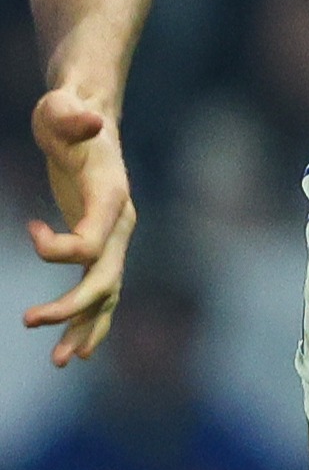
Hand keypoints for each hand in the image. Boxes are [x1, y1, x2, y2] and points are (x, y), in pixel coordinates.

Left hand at [25, 87, 132, 366]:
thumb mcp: (61, 108)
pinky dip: (90, 321)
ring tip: (60, 361)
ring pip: (107, 295)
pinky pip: (102, 291)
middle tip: (28, 320)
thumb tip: (90, 122)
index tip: (29, 228)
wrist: (89, 116)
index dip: (57, 249)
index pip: (91, 242)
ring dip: (85, 329)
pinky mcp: (101, 244)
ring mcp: (114, 237)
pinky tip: (74, 348)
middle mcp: (121, 223)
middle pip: (104, 279)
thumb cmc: (67, 113)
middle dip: (72, 308)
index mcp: (112, 197)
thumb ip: (71, 116)